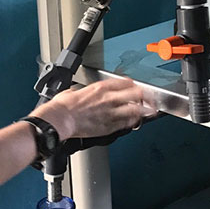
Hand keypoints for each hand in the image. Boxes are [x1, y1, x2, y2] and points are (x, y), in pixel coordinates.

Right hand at [30, 78, 156, 140]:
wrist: (60, 119)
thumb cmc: (63, 107)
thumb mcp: (73, 92)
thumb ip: (81, 92)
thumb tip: (77, 94)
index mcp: (100, 88)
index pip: (125, 82)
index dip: (133, 85)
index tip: (135, 87)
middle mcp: (109, 98)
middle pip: (136, 94)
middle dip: (144, 96)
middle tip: (148, 99)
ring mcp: (110, 112)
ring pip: (136, 109)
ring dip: (144, 110)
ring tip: (149, 111)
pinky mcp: (109, 126)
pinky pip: (126, 123)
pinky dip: (132, 122)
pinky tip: (135, 122)